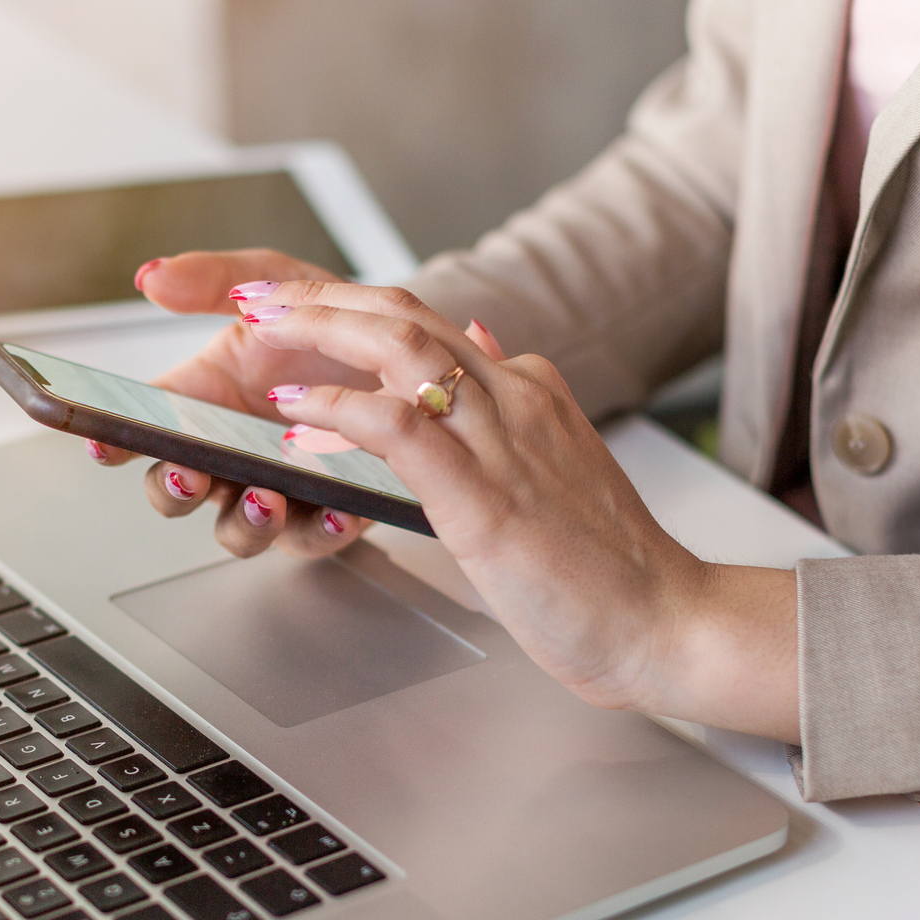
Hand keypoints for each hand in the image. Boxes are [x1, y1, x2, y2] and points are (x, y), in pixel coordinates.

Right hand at [84, 249, 380, 558]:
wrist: (403, 349)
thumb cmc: (328, 325)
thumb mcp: (274, 285)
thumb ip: (213, 280)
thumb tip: (153, 276)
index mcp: (202, 404)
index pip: (140, 432)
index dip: (112, 442)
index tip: (102, 439)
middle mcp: (230, 455)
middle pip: (176, 494)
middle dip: (173, 489)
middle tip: (188, 472)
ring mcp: (274, 489)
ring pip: (237, 531)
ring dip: (243, 521)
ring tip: (267, 497)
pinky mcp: (326, 512)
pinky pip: (314, 538)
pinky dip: (322, 530)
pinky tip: (338, 510)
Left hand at [227, 279, 801, 741]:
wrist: (665, 622)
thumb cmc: (609, 565)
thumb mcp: (558, 461)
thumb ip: (515, 400)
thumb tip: (482, 339)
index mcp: (527, 390)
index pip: (425, 321)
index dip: (350, 305)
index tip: (293, 303)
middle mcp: (514, 398)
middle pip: (404, 313)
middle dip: (318, 297)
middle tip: (254, 296)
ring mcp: (503, 442)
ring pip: (401, 348)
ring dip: (318, 330)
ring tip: (259, 329)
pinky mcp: (486, 498)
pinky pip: (402, 428)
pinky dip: (339, 408)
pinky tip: (294, 409)